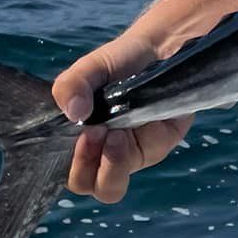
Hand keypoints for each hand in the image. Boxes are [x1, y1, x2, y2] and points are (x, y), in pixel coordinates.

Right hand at [52, 35, 193, 203]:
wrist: (157, 47)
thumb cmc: (116, 64)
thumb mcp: (87, 71)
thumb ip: (70, 87)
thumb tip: (74, 112)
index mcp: (89, 146)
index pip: (79, 179)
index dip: (78, 167)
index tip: (83, 134)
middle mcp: (114, 155)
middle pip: (106, 190)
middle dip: (99, 168)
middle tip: (100, 133)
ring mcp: (142, 150)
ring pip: (130, 177)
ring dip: (118, 158)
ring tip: (118, 129)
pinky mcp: (167, 139)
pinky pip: (156, 148)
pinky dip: (147, 132)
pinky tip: (144, 112)